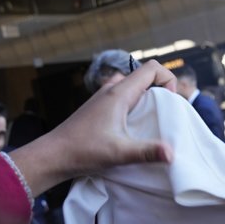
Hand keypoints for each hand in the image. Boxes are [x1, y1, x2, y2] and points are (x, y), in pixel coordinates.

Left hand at [9, 60, 175, 194]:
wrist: (52, 155)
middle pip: (143, 76)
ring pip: (132, 86)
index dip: (168, 79)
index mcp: (119, 93)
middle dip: (160, 90)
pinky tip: (131, 128)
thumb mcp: (118, 153)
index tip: (171, 101)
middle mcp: (110, 90)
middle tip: (164, 113)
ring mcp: (102, 98)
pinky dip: (133, 105)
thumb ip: (146, 152)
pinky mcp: (97, 108)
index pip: (151, 68)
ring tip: (150, 121)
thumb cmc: (83, 151)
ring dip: (145, 98)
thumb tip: (172, 154)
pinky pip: (122, 97)